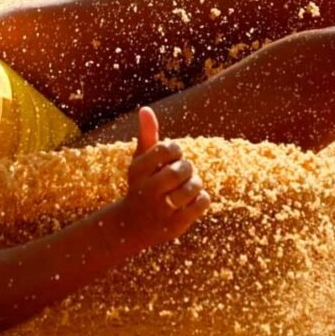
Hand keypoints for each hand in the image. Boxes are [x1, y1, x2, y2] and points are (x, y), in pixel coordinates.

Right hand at [116, 108, 210, 249]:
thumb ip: (147, 135)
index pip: (168, 148)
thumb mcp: (141, 161)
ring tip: (185, 188)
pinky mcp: (175, 225)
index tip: (170, 158)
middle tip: (181, 174)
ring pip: (194, 186)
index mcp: (138, 171)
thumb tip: (146, 109)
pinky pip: (202, 202)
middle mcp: (146, 191)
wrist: (132, 225)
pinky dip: (201, 199)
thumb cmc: (142, 184)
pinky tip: (189, 202)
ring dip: (195, 184)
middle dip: (187, 168)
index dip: (175, 151)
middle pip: (182, 169)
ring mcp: (161, 210)